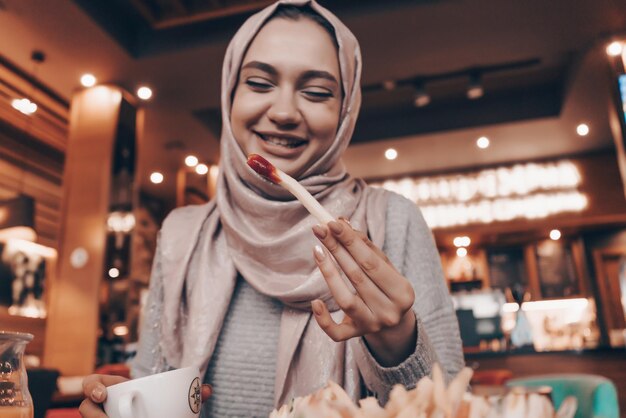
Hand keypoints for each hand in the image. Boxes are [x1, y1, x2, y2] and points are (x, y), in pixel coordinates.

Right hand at [79, 374, 212, 416]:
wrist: (154, 412)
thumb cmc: (158, 402)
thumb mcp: (167, 394)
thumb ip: (187, 392)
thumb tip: (208, 390)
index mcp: (115, 388)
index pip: (92, 382)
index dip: (92, 387)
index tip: (103, 395)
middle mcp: (103, 405)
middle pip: (86, 408)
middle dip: (91, 415)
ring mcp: (104, 416)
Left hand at [311, 219, 416, 366]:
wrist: (393, 323)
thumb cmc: (386, 286)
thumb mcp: (384, 267)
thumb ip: (365, 246)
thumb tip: (342, 222)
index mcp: (402, 292)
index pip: (371, 262)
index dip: (351, 241)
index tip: (333, 223)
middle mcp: (389, 311)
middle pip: (357, 276)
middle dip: (336, 249)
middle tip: (320, 229)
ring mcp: (372, 325)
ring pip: (345, 300)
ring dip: (329, 273)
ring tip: (317, 250)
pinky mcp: (355, 335)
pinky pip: (336, 333)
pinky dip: (323, 319)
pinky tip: (315, 302)